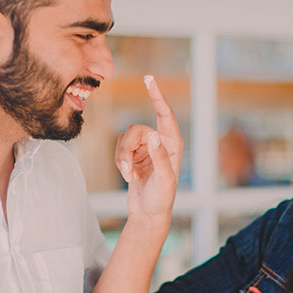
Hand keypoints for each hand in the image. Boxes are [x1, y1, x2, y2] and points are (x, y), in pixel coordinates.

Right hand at [114, 76, 182, 219]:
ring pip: (124, 139)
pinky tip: (128, 176)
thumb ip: (159, 157)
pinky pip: (119, 149)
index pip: (164, 114)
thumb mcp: (164, 179)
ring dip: (122, 158)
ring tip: (129, 175)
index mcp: (172, 143)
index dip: (157, 96)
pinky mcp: (133, 155)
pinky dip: (120, 162)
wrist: (148, 213)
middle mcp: (160, 141)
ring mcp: (145, 147)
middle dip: (127, 150)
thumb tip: (152, 135)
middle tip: (129, 170)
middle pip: (135, 130)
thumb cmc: (161, 198)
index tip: (149, 79)